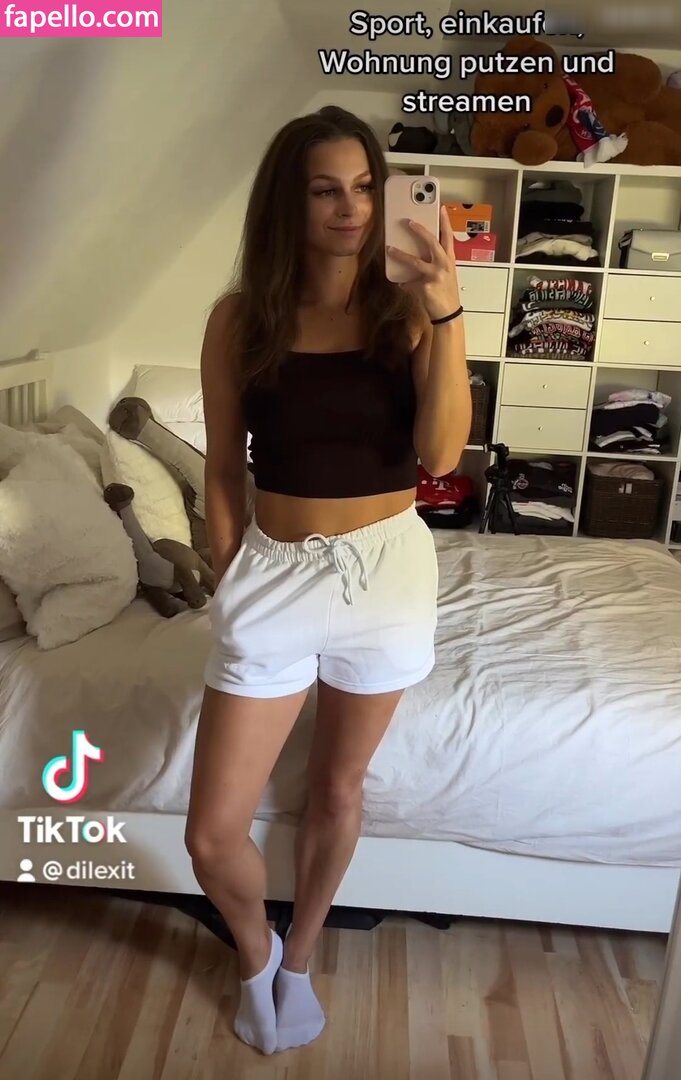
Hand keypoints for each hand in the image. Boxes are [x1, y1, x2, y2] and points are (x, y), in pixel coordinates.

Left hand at [387, 206, 460, 320]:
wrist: (448, 314)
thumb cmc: (446, 293)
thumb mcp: (445, 274)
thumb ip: (435, 262)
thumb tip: (417, 253)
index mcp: (449, 260)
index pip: (448, 237)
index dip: (445, 222)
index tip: (441, 208)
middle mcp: (444, 265)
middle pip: (432, 243)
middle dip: (420, 231)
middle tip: (408, 222)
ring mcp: (434, 276)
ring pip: (414, 261)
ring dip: (400, 255)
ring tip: (389, 249)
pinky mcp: (424, 287)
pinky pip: (408, 282)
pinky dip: (404, 284)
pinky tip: (403, 285)